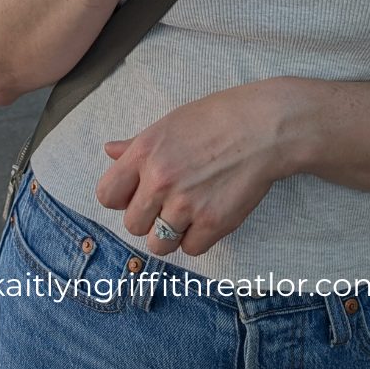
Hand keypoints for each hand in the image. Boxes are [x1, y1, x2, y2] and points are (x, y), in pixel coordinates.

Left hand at [96, 84, 284, 257]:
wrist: (263, 127)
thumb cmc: (217, 118)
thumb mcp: (170, 123)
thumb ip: (136, 144)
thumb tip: (108, 151)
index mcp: (144, 152)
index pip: (107, 196)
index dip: (121, 198)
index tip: (136, 194)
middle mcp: (160, 181)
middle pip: (132, 225)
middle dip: (148, 218)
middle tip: (170, 201)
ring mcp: (186, 204)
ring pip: (158, 245)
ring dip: (170, 234)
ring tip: (188, 213)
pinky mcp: (213, 223)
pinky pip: (190, 250)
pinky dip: (198, 238)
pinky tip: (209, 215)